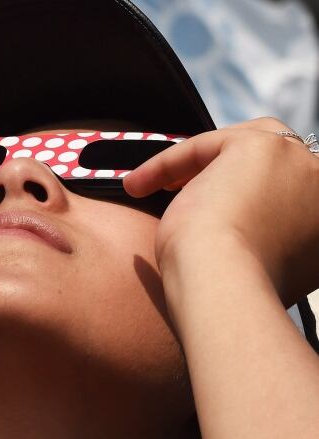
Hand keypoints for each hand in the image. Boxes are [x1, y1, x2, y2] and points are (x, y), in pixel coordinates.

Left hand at [124, 117, 318, 304]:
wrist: (225, 289)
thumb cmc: (228, 292)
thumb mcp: (257, 264)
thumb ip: (261, 237)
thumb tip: (230, 226)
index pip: (287, 191)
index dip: (244, 196)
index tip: (206, 211)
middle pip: (275, 159)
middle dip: (229, 165)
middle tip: (186, 185)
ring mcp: (301, 165)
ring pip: (240, 146)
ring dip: (194, 164)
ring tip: (153, 187)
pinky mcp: (260, 147)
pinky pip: (205, 145)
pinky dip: (168, 162)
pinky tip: (138, 184)